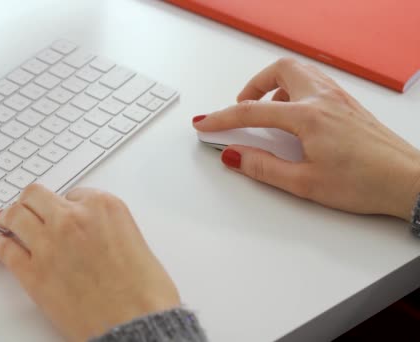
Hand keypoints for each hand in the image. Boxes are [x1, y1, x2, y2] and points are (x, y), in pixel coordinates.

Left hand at [0, 184, 179, 341]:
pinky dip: (0, 245)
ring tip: (6, 219)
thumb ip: (108, 228)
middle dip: (31, 201)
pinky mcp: (33, 272)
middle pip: (36, 196)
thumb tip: (93, 234)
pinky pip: (6, 250)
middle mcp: (73, 218)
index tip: (60, 210)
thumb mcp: (135, 241)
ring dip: (10, 216)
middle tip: (27, 206)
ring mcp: (49, 243)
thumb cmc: (145, 292)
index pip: (72, 193)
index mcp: (104, 207)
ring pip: (16, 216)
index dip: (65, 204)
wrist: (135, 323)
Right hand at [193, 58, 419, 219]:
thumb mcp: (304, 183)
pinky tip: (295, 116)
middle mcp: (323, 99)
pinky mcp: (349, 104)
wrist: (407, 182)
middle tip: (239, 108)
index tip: (205, 124)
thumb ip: (264, 167)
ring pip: (298, 72)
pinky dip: (294, 90)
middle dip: (252, 86)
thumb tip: (235, 156)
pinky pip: (314, 83)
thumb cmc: (365, 182)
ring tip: (266, 111)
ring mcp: (339, 98)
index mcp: (308, 117)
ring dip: (274, 86)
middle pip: (279, 71)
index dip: (222, 118)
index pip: (252, 112)